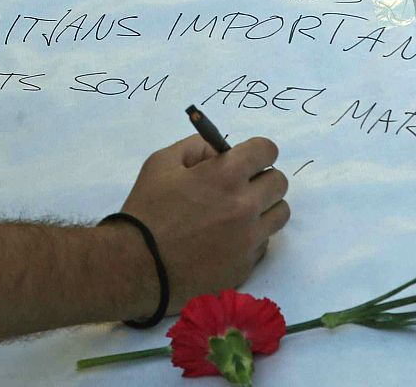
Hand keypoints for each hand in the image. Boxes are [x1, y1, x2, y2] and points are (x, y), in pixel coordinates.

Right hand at [118, 135, 289, 311]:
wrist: (136, 267)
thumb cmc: (146, 210)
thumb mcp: (162, 163)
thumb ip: (196, 147)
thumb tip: (219, 151)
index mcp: (227, 175)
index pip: (268, 151)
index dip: (257, 151)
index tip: (246, 159)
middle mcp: (246, 206)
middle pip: (280, 183)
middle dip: (261, 178)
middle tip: (239, 186)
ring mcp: (249, 239)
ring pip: (279, 214)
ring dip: (264, 208)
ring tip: (237, 213)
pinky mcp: (246, 265)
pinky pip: (264, 243)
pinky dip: (252, 237)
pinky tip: (226, 239)